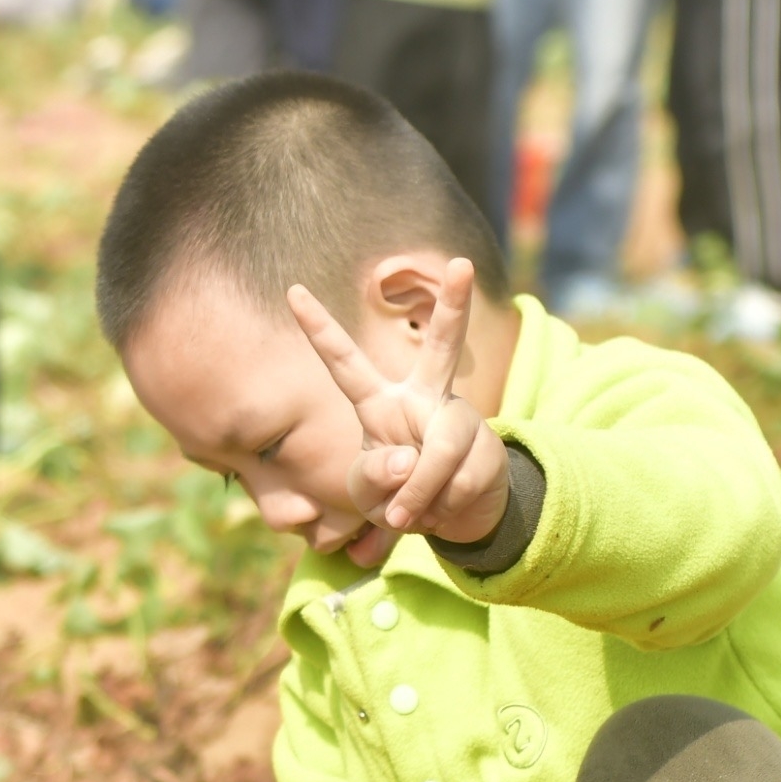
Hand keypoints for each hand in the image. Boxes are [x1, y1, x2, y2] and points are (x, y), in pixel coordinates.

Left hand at [285, 259, 508, 565]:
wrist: (456, 518)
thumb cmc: (399, 497)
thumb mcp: (369, 494)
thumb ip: (375, 477)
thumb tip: (410, 462)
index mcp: (381, 404)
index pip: (345, 363)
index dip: (318, 330)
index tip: (292, 290)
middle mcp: (425, 399)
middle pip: (442, 348)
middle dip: (455, 306)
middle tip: (462, 263)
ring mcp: (461, 420)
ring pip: (440, 453)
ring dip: (420, 497)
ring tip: (412, 516)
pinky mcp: (488, 449)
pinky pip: (458, 485)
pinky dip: (440, 512)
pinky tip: (442, 511)